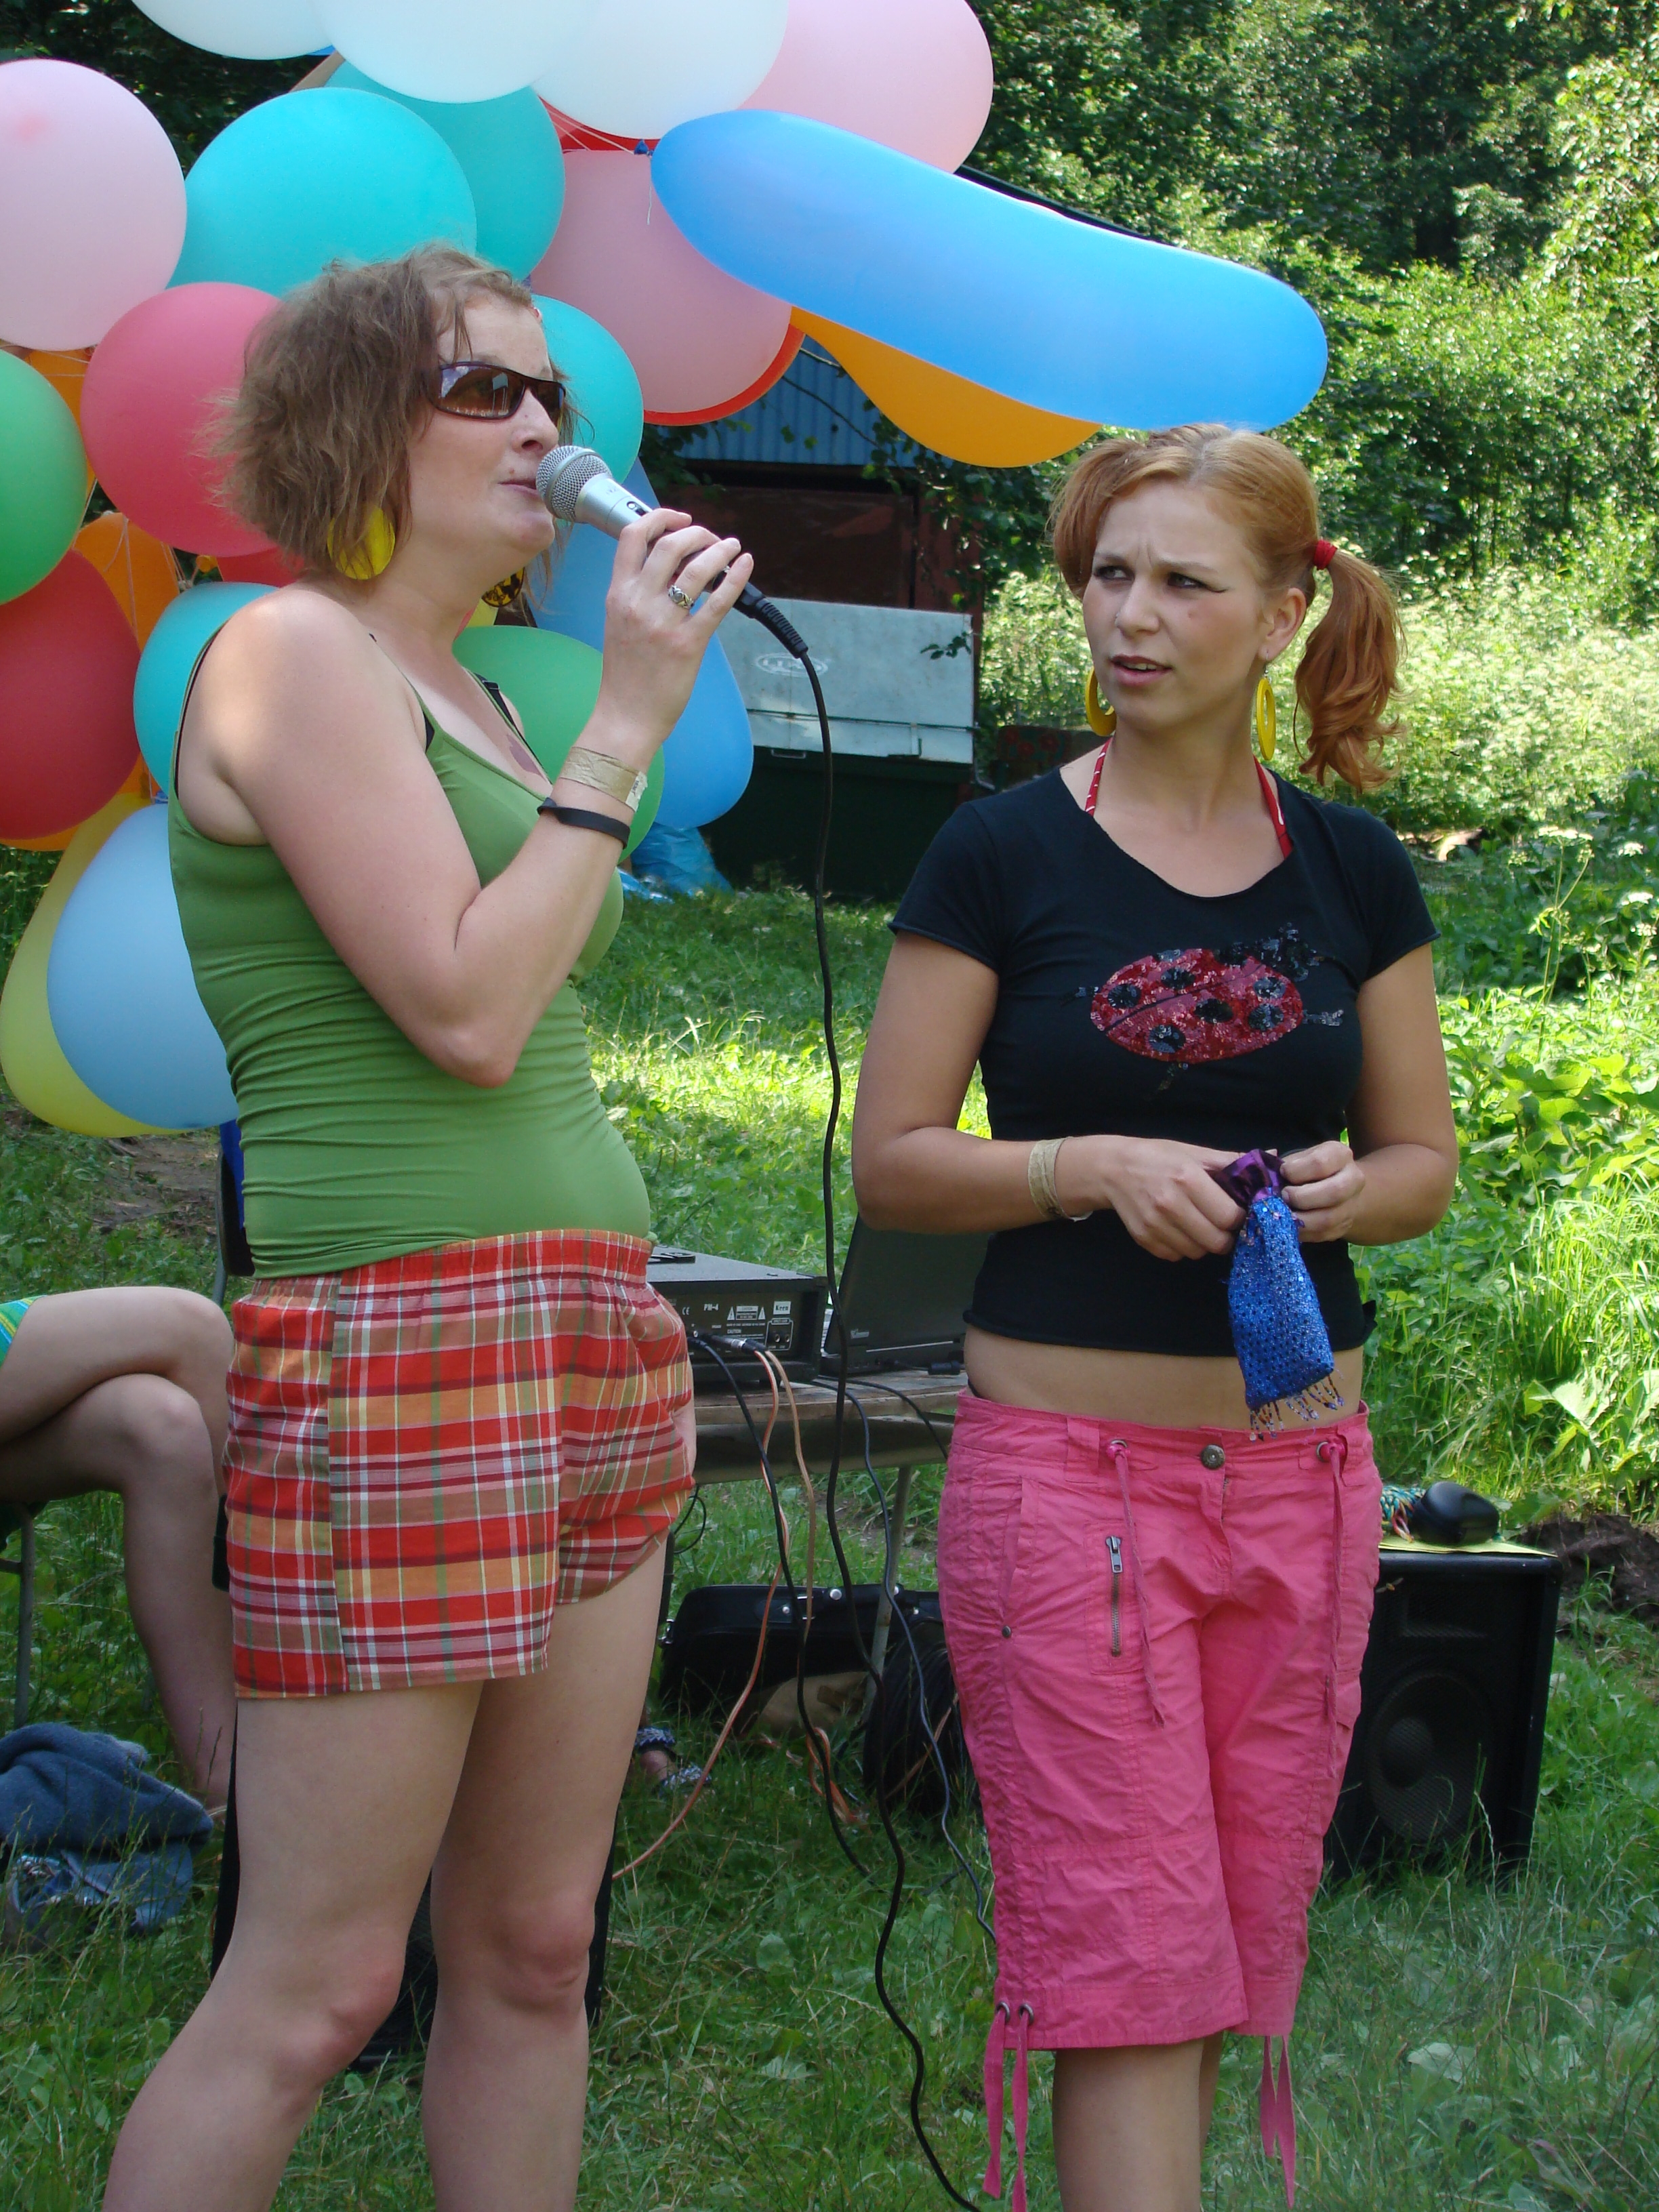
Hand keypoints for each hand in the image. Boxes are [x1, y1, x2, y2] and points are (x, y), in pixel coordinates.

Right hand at [589, 509, 754, 755]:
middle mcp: (638, 602)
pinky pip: (716, 603)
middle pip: (670, 545)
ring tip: (732, 547)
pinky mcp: (688, 644)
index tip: (681, 519)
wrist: (625, 716)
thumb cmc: (625, 674)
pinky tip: (745, 565)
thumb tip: (673, 569)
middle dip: (697, 532)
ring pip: (696, 569)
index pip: (634, 536)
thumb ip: (639, 593)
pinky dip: (735, 578)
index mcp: (618, 594)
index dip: (661, 518)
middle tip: (712, 538)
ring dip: (720, 550)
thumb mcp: (619, 623)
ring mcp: (663, 623)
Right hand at [1058, 1134, 1245, 1260]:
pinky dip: (1183, 1247)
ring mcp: (1155, 1225)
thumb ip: (1232, 1162)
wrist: (1112, 1169)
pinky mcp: (1144, 1239)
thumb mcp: (1195, 1152)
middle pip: (1216, 1241)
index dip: (1238, 1217)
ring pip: (1197, 1252)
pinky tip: (1179, 1229)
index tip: (1236, 1211)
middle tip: (1222, 1224)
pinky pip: (1177, 1255)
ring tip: (1199, 1224)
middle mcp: (1170, 1204)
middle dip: (1225, 1236)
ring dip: (1204, 1243)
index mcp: (1187, 1179)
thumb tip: (1274, 1159)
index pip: (1229, 1216)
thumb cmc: (1159, 1157)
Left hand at [1280, 1141, 1365, 1241]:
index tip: (1282, 1173)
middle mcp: (1353, 1179)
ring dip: (1300, 1220)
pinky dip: (1302, 1233)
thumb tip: (1261, 1167)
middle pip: (1334, 1192)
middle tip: (1284, 1197)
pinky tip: (1289, 1226)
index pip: (1320, 1163)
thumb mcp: (1297, 1158)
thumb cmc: (1308, 1170)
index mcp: (1339, 1155)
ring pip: (1329, 1219)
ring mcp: (1350, 1205)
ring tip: (1284, 1214)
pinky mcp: (1343, 1226)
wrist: (1336, 1187)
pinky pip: (1322, 1234)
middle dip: (1302, 1197)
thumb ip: (1279, 1162)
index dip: (1296, 1171)